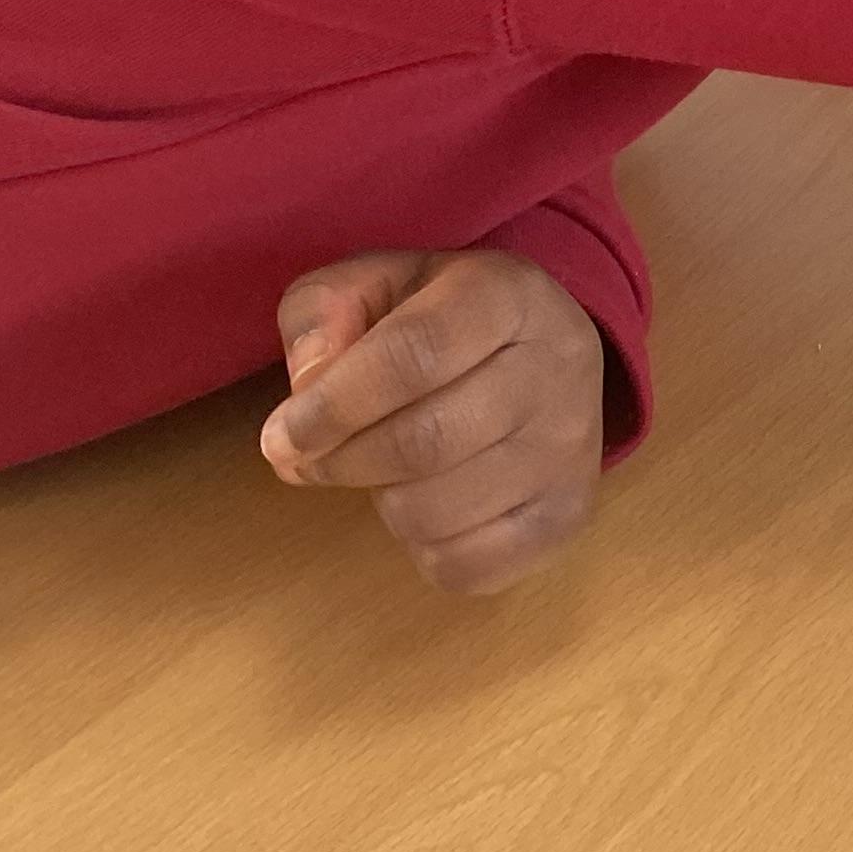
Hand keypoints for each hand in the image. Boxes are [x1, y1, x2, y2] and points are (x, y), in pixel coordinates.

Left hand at [258, 249, 604, 592]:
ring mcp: (571, 448)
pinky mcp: (567, 515)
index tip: (281, 435)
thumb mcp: (373, 285)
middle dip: (342, 461)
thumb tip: (309, 386)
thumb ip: (323, 313)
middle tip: (307, 458)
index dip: (334, 404)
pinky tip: (427, 499)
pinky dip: (419, 546)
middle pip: (424, 442)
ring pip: (434, 512)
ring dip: (381, 500)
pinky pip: (462, 566)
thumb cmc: (440, 318)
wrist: (544, 348)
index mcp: (507, 294)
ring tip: (383, 466)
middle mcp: (557, 367)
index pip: (415, 354)